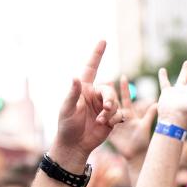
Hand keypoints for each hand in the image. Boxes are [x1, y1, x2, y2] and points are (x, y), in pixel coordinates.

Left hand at [52, 41, 125, 169]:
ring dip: (110, 111)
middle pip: (108, 89)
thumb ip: (72, 94)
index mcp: (83, 89)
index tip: (103, 41)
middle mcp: (94, 95)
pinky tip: (107, 125)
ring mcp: (102, 106)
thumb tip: (74, 77)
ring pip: (115, 102)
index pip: (91, 68)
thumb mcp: (67, 110)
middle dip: (109, 99)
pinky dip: (115, 118)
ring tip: (101, 121)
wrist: (75, 145)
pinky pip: (119, 113)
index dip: (97, 55)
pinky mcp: (110, 118)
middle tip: (105, 109)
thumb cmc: (67, 126)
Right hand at [107, 75, 157, 159]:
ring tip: (105, 106)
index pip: (126, 97)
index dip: (124, 87)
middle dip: (110, 92)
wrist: (134, 155)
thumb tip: (157, 103)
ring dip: (105, 109)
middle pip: (114, 102)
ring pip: (107, 112)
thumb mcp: (145, 126)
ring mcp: (112, 123)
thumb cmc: (142, 141)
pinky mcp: (107, 131)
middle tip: (105, 80)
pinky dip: (101, 119)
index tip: (123, 76)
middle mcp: (119, 116)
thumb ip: (150, 115)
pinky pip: (103, 124)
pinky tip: (98, 116)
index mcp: (129, 113)